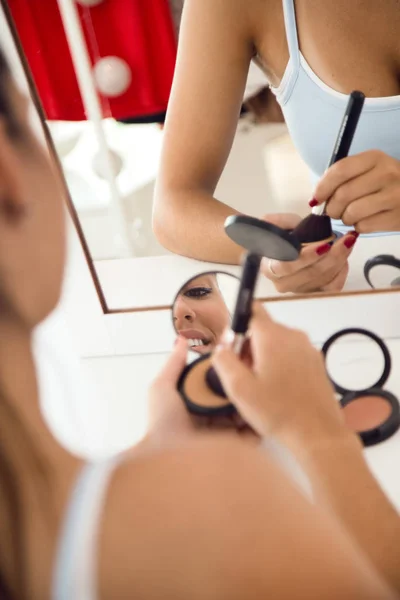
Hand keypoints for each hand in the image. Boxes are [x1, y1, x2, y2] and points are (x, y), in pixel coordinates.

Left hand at [146, 337, 255, 442]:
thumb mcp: (162, 388)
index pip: (217, 384)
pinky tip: (264, 405)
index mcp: (196, 406)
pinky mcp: (239, 449)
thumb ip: (174, 364)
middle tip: (256, 369)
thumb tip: (183, 340)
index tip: (241, 356)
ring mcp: (227, 435)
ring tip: (262, 384)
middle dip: (245, 384)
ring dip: (253, 400)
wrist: (170, 456)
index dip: (228, 371)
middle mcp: (213, 420)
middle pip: (235, 397)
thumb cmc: (163, 422)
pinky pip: (255, 432)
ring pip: (247, 413)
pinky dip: (261, 420)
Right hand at [212, 303, 347, 449]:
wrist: (318, 435)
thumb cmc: (276, 411)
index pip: (251, 310)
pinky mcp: (317, 362)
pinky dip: (280, 364)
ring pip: (277, 342)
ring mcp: (308, 348)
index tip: (232, 349)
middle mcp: (293, 335)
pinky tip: (278, 390)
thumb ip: (223, 360)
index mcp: (273, 336)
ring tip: (261, 387)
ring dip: (264, 356)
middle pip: (262, 328)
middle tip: (244, 376)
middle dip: (248, 346)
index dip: (236, 325)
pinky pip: (291, 353)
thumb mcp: (239, 389)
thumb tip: (222, 345)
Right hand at [261, 213, 355, 293]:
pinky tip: (344, 258)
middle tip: (346, 239)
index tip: (323, 245)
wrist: (290, 253)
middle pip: (311, 274)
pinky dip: (342, 271)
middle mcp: (284, 283)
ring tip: (348, 242)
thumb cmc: (284, 242)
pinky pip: (333, 286)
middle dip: (332, 256)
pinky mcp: (315, 294)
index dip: (306, 257)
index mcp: (270, 268)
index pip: (287, 267)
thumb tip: (279, 221)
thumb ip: (277, 222)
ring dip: (340, 260)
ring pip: (324, 279)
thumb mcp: (278, 226)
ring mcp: (300, 290)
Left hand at [313, 150, 399, 232]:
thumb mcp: (368, 170)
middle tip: (333, 211)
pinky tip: (367, 220)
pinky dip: (359, 226)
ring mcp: (394, 196)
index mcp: (375, 158)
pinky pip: (363, 226)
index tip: (315, 199)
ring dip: (345, 218)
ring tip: (351, 215)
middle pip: (342, 195)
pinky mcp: (396, 217)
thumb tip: (316, 199)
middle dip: (331, 208)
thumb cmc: (384, 184)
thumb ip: (343, 178)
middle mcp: (386, 174)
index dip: (322, 187)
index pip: (340, 170)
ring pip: (351, 213)